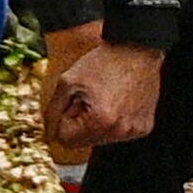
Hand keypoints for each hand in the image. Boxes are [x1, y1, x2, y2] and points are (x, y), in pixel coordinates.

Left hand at [48, 38, 165, 149]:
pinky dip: (114, 122)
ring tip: (105, 99)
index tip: (74, 102)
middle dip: (80, 123)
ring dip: (97, 124)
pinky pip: (119, 133)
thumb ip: (52, 112)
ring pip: (101, 139)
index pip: (65, 140)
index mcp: (100, 121)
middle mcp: (120, 131)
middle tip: (90, 98)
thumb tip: (49, 135)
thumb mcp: (67, 82)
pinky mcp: (143, 127)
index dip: (64, 119)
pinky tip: (118, 102)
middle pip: (83, 142)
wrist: (136, 50)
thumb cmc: (104, 62)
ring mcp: (134, 130)